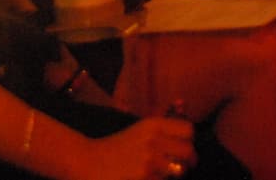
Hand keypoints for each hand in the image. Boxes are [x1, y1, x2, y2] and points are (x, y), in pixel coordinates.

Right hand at [79, 116, 195, 179]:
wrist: (87, 161)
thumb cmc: (116, 146)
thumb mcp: (140, 130)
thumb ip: (163, 127)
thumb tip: (183, 104)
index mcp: (153, 124)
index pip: (188, 130)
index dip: (188, 141)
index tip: (183, 148)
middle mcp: (152, 140)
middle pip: (188, 152)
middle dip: (188, 162)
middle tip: (181, 167)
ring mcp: (148, 161)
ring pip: (177, 172)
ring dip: (170, 175)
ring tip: (157, 174)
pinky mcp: (142, 178)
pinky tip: (146, 178)